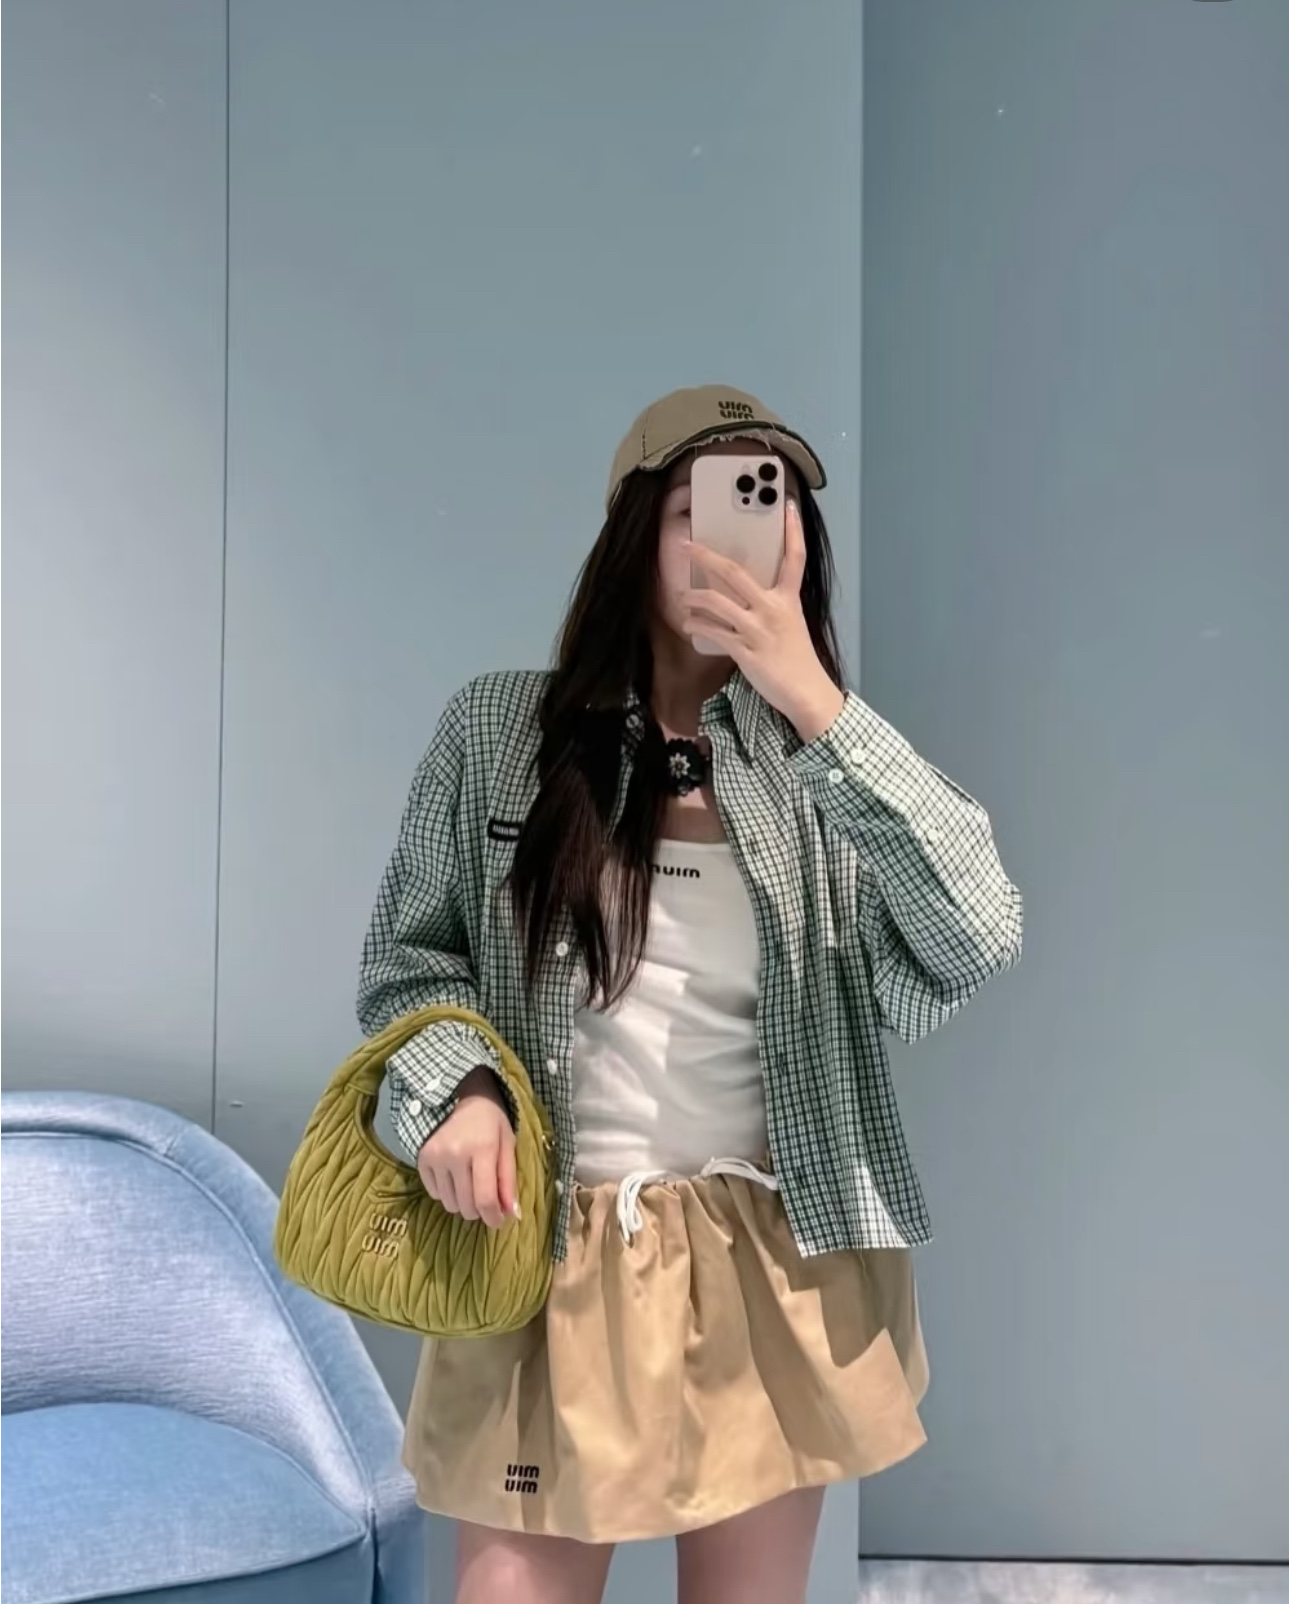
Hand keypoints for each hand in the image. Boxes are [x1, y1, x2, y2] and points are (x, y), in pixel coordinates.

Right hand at [416, 1067, 518, 1229]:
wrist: (460, 1096)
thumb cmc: (490, 1122)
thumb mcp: (507, 1145)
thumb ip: (509, 1180)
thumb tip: (513, 1215)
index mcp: (482, 1148)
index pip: (485, 1198)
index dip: (493, 1217)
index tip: (498, 1221)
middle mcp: (456, 1154)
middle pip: (466, 1206)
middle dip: (479, 1210)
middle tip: (485, 1199)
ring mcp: (436, 1156)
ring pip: (450, 1204)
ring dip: (462, 1202)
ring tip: (470, 1183)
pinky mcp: (422, 1158)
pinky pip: (435, 1194)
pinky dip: (447, 1192)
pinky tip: (454, 1176)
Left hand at [682, 496, 844, 738]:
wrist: (806, 691)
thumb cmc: (798, 659)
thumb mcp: (792, 624)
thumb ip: (774, 605)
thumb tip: (749, 593)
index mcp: (789, 599)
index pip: (794, 558)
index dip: (792, 530)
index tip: (787, 505)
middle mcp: (773, 609)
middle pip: (735, 572)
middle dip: (706, 556)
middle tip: (686, 545)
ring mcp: (758, 629)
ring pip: (716, 601)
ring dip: (693, 596)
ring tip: (682, 596)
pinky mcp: (745, 650)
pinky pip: (713, 631)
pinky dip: (696, 625)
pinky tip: (688, 624)